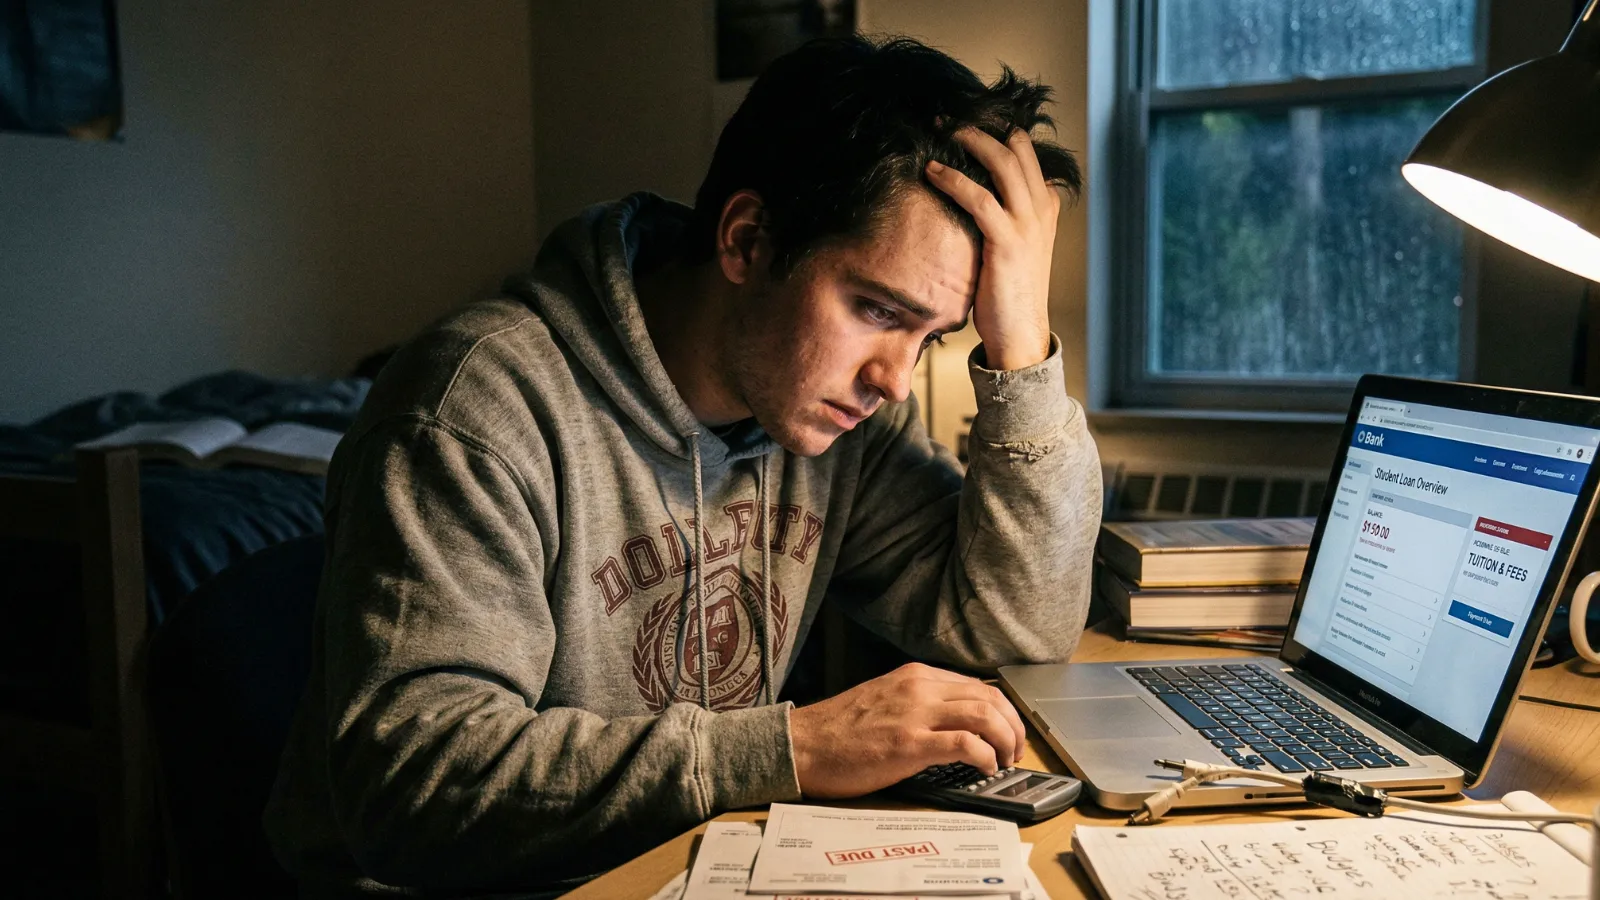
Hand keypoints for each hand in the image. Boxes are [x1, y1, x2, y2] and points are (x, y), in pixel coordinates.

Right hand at [788, 662, 1027, 798]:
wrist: (802, 745)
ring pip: (985, 715)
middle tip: (1015, 750)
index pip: (978, 685)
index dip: (1003, 711)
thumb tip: (954, 722)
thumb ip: (918, 703)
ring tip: (1005, 761)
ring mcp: (915, 714)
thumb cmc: (837, 731)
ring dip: (1006, 741)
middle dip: (1013, 726)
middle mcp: (919, 687)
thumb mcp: (885, 700)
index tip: (1008, 733)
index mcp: (915, 676)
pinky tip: (984, 768)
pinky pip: (965, 743)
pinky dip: (985, 756)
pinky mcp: (909, 744)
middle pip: (990, 697)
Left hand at [925, 127, 1060, 370]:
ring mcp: (1027, 224)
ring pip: (1002, 163)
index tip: (967, 125)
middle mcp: (1041, 210)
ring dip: (969, 141)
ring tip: (941, 130)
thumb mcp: (1016, 250)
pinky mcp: (1007, 241)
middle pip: (1017, 149)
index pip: (1028, 156)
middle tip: (949, 119)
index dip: (999, 135)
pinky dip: (953, 179)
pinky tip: (932, 172)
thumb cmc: (1010, 295)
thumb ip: (1006, 220)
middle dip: (982, 128)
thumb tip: (975, 201)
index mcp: (1046, 209)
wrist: (1021, 335)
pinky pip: (978, 198)